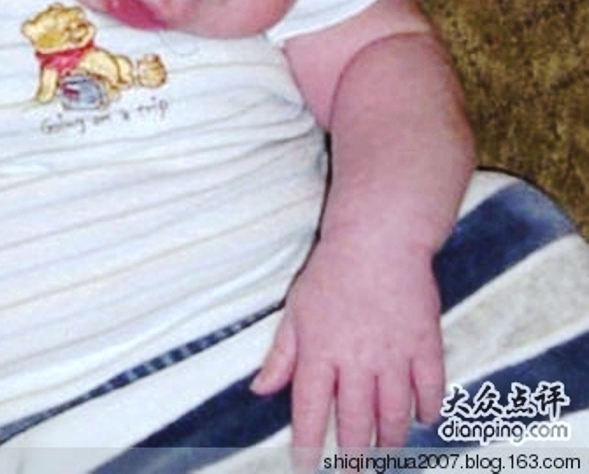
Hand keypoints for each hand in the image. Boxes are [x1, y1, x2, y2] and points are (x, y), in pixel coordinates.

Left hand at [251, 233, 444, 448]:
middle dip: (354, 458)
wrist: (378, 240)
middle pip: (356, 423)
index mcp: (319, 351)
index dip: (308, 447)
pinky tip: (421, 419)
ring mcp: (394, 354)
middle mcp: (356, 360)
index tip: (307, 470)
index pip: (310, 412)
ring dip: (390, 441)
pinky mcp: (425, 344)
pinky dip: (427, 410)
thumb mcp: (296, 310)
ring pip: (394, 415)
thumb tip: (260, 390)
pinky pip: (430, 390)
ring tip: (385, 453)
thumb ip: (281, 355)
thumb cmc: (330, 272)